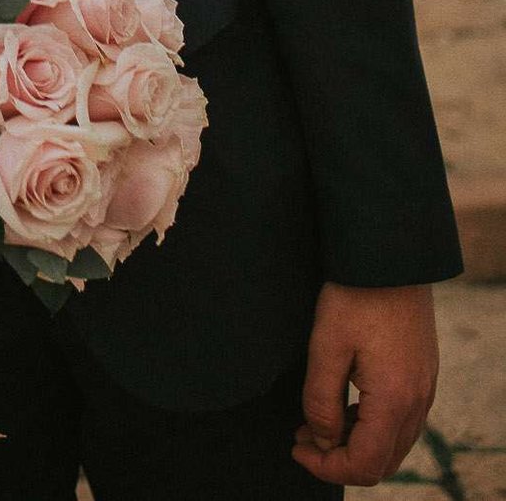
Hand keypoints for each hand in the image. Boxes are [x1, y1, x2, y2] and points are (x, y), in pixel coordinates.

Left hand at [292, 283, 437, 485]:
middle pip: (382, 462)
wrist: (390, 255)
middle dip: (340, 460)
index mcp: (394, 400)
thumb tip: (322, 440)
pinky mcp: (423, 374)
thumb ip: (321, 401)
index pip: (365, 464)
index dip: (327, 467)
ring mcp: (425, 389)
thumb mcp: (325, 345)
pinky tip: (343, 404)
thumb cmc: (355, 294)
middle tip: (303, 438)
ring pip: (393, 443)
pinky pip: (401, 420)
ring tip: (316, 421)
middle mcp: (418, 402)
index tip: (297, 448)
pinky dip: (372, 426)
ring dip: (356, 443)